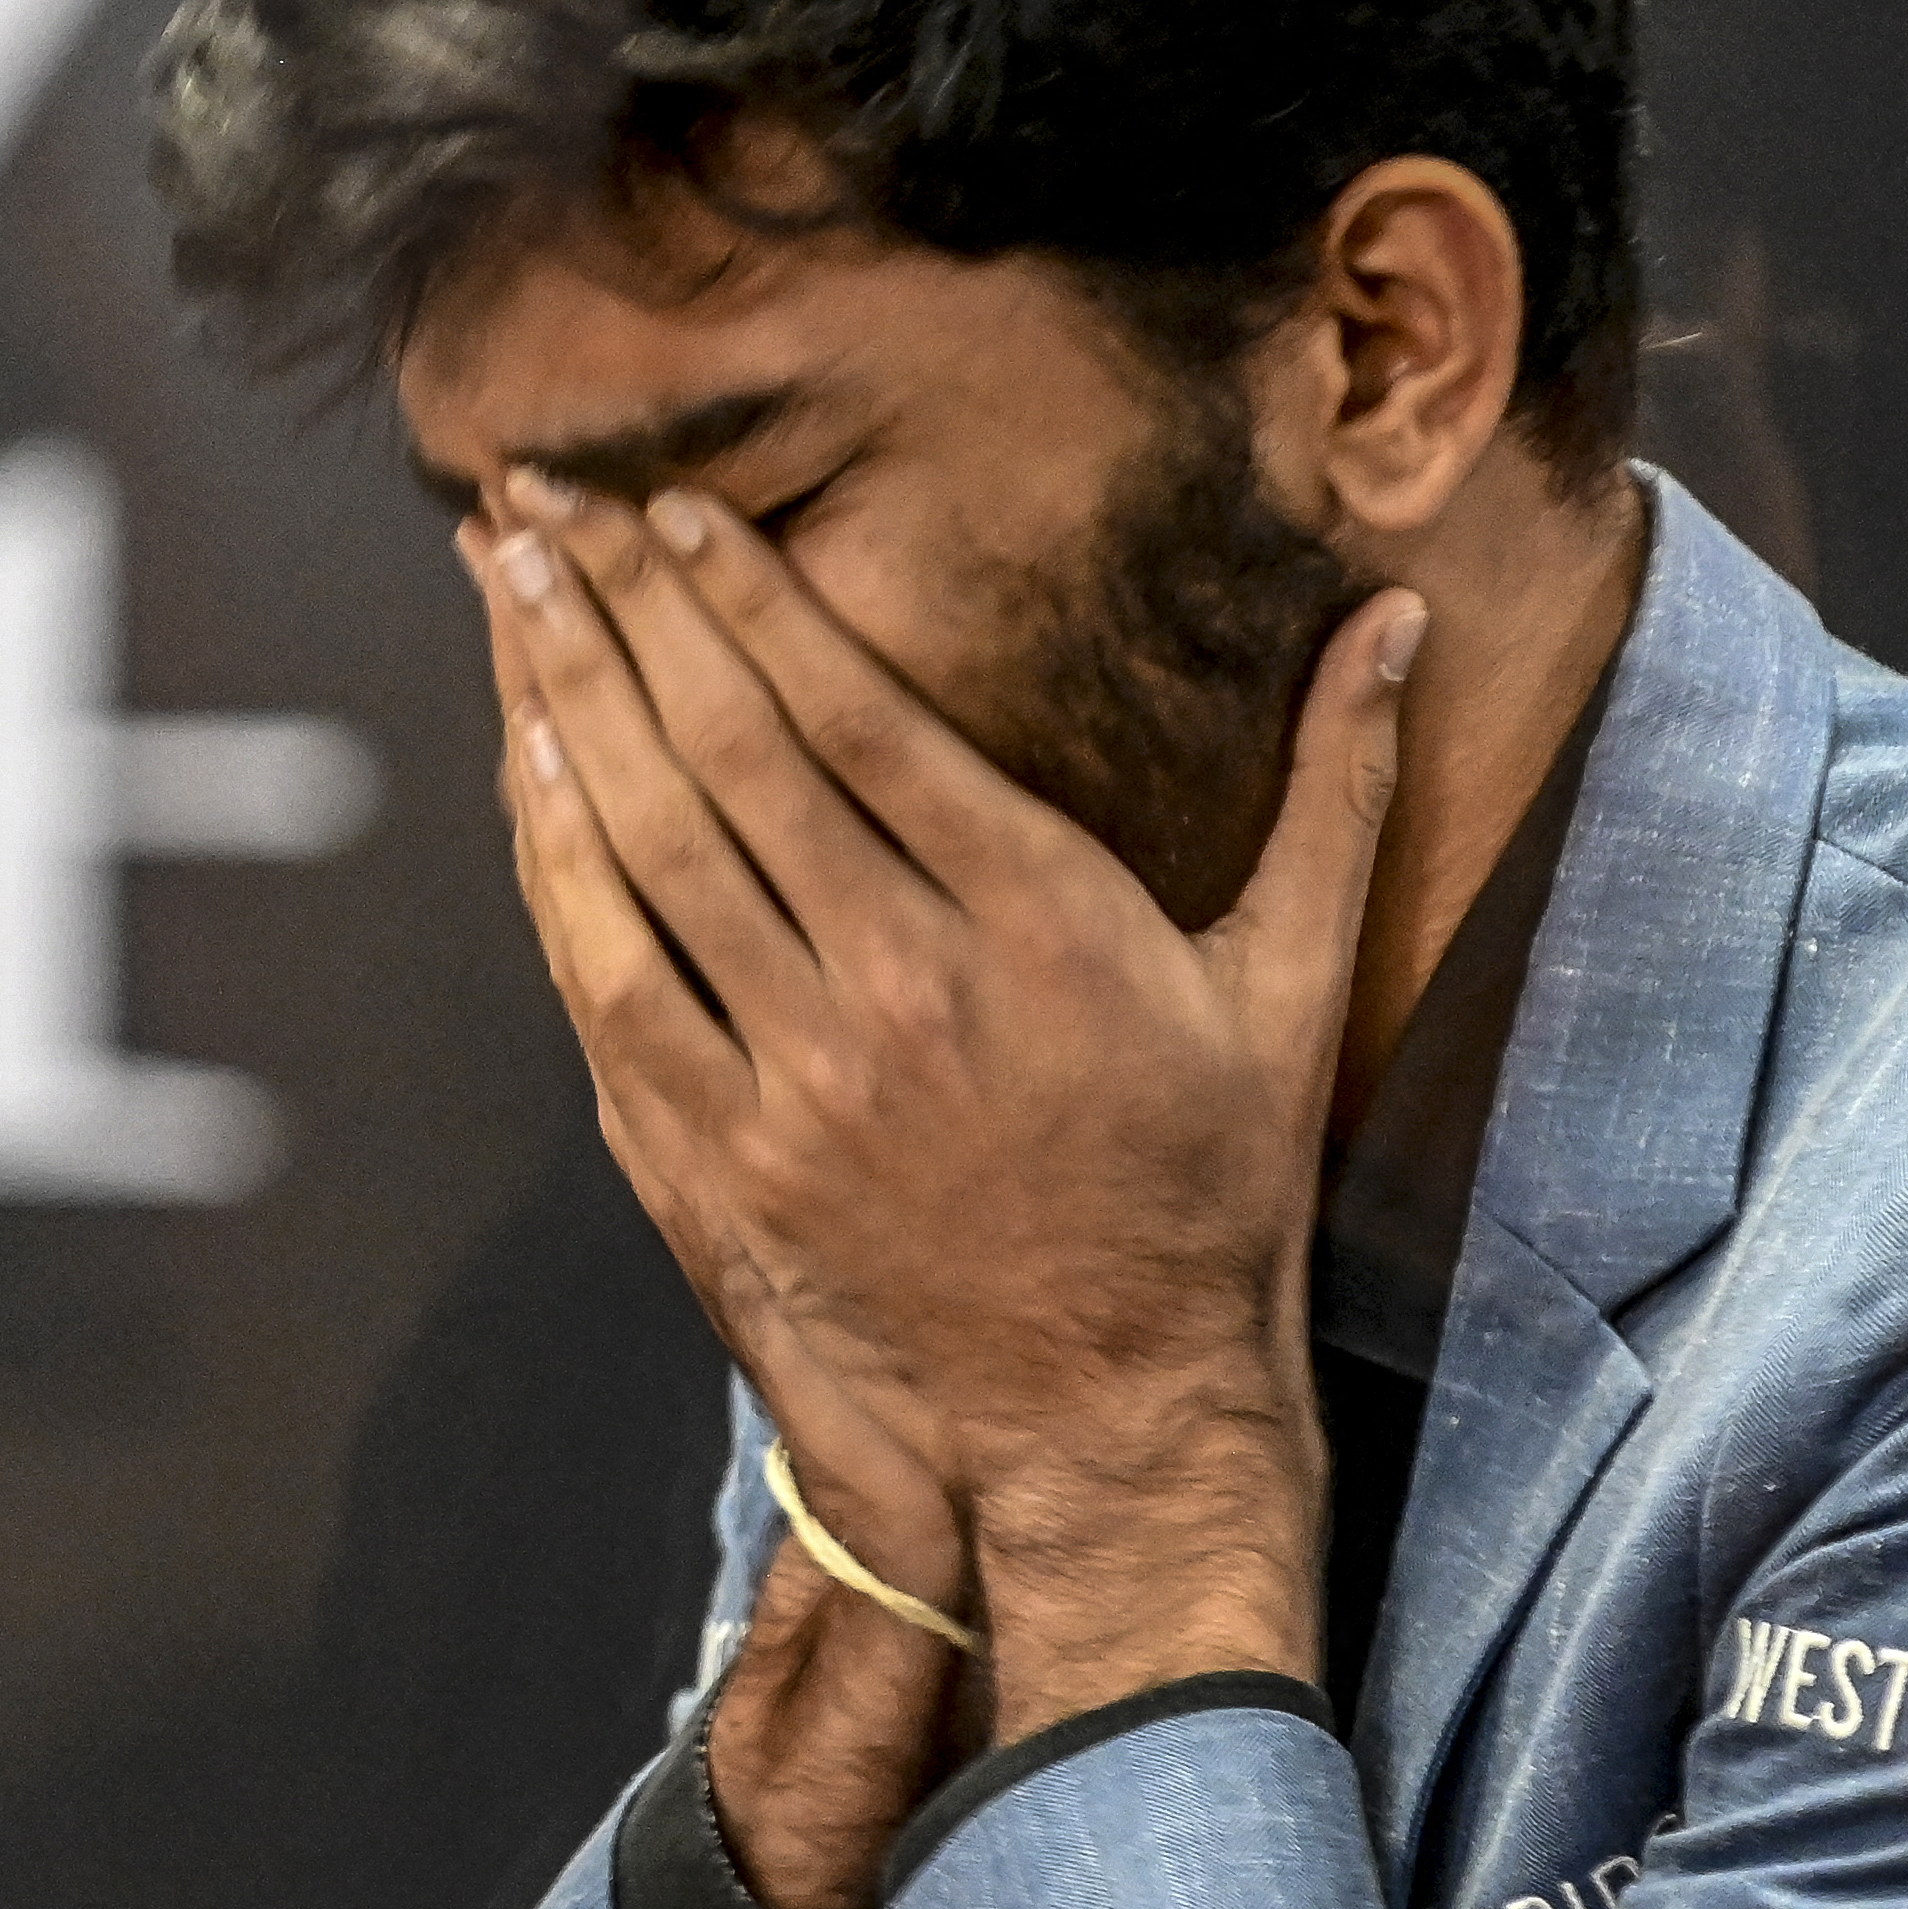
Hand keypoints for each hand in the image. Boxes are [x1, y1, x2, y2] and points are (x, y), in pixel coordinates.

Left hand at [467, 479, 1421, 1741]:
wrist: (1109, 1411)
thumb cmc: (1210, 1192)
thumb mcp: (1290, 985)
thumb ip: (1337, 790)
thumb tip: (1401, 622)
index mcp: (1040, 920)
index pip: (863, 716)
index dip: (757, 600)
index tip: (676, 510)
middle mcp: (909, 984)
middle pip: (733, 754)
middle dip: (624, 608)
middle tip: (544, 498)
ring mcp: (805, 1076)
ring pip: (655, 846)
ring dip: (567, 697)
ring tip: (506, 581)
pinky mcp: (728, 1155)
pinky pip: (613, 976)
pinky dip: (560, 858)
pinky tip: (526, 760)